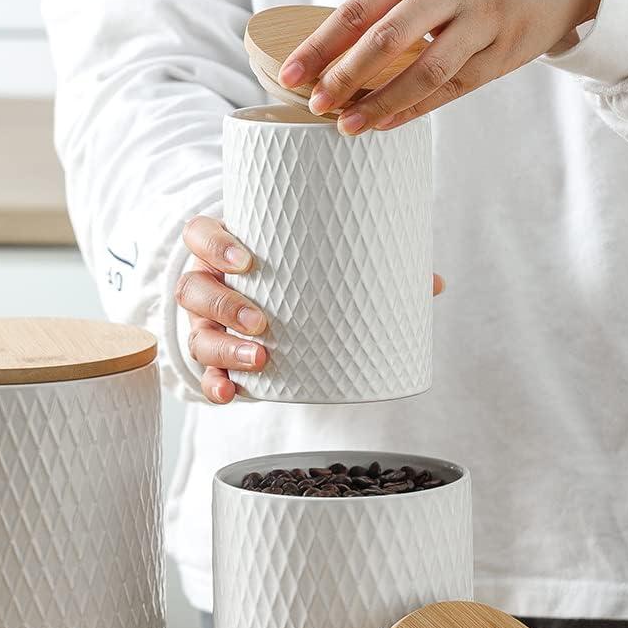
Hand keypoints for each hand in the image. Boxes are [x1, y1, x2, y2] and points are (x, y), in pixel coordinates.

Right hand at [176, 215, 444, 404]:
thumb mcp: (317, 261)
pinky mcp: (212, 355)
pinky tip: (230, 393)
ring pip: (196, 331)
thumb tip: (433, 284)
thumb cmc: (292, 271)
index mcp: (225, 247)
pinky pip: (204, 371)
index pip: (200, 234)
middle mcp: (207, 281)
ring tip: (259, 358)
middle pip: (195, 287)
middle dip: (225, 305)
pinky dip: (214, 384)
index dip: (215, 244)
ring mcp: (204, 321)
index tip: (247, 259)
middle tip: (263, 322)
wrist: (262, 298)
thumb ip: (368, 265)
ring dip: (222, 347)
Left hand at [278, 0, 602, 133]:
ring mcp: (481, 19)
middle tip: (316, 105)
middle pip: (387, 39)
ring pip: (423, 71)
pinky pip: (450, 89)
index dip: (320, 45)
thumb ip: (388, 3)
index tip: (290, 74)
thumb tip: (329, 55)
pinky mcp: (502, 53)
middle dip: (345, 76)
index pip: (358, 8)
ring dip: (380, 103)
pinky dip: (413, 110)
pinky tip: (384, 124)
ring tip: (347, 126)